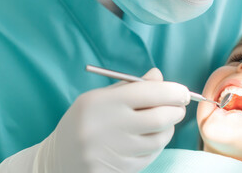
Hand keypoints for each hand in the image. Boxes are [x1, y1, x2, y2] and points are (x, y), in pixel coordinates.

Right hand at [0, 68, 189, 172]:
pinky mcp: (119, 170)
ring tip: (161, 123)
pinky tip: (146, 139)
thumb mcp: (99, 97)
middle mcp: (108, 127)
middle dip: (177, 110)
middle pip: (160, 117)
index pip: (149, 92)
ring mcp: (114, 152)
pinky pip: (151, 156)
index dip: (173, 91)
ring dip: (168, 129)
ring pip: (159, 139)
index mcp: (102, 103)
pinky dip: (156, 146)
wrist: (58, 159)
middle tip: (179, 107)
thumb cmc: (84, 121)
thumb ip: (131, 86)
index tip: (183, 92)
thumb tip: (160, 77)